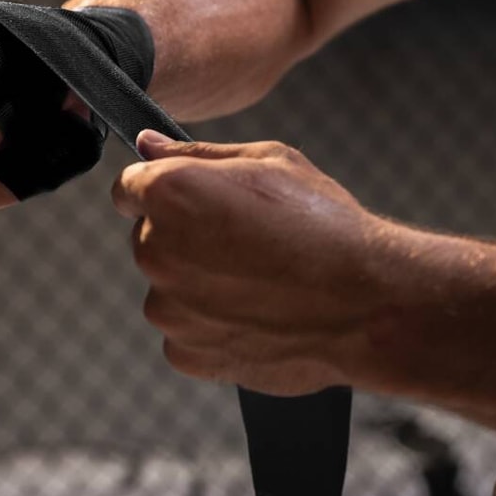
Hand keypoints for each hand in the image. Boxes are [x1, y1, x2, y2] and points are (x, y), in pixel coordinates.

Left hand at [112, 130, 380, 395]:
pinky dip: (210, 323)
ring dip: (196, 282)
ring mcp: (169, 307)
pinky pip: (185, 330)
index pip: (129, 186)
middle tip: (242, 238)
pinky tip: (255, 310)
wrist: (366, 301)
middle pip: (149, 237)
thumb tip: (148, 143)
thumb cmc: (323, 222)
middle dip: (183, 235)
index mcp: (170, 193)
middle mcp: (156, 250)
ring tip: (257, 278)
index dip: (161, 189)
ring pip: (168, 286)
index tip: (193, 201)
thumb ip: (195, 152)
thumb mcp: (268, 161)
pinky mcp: (187, 352)